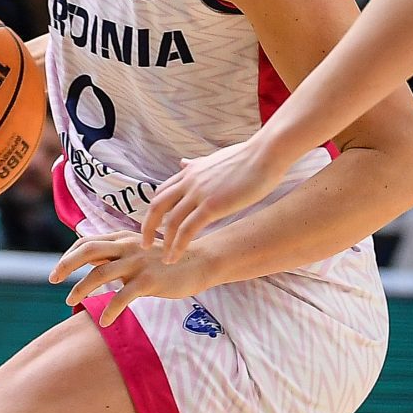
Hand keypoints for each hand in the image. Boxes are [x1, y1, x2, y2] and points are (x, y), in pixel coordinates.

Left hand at [50, 230, 215, 326]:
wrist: (200, 262)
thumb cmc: (165, 261)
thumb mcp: (138, 251)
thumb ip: (115, 254)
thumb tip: (89, 259)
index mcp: (122, 238)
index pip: (87, 241)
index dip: (68, 254)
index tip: (58, 270)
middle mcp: (127, 246)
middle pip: (88, 250)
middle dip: (66, 264)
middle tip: (51, 279)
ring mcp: (138, 262)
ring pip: (100, 273)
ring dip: (81, 288)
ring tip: (70, 301)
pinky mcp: (149, 280)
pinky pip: (123, 296)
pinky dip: (110, 309)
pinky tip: (104, 322)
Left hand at [138, 132, 294, 260]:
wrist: (266, 153)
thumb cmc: (248, 157)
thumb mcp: (214, 159)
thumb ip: (197, 165)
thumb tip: (183, 162)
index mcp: (190, 171)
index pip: (163, 192)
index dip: (156, 211)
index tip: (154, 226)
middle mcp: (189, 181)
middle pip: (157, 206)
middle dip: (148, 227)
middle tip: (146, 244)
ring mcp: (199, 193)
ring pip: (171, 221)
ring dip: (165, 242)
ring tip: (165, 259)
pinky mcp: (212, 205)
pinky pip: (187, 229)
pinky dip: (178, 245)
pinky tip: (176, 257)